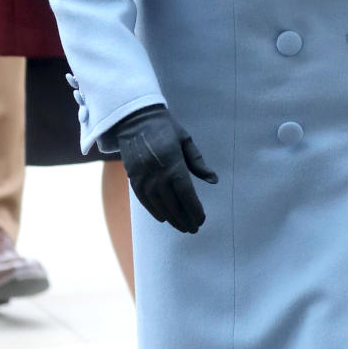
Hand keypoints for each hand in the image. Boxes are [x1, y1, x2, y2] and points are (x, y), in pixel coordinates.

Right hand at [106, 105, 216, 233]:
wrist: (134, 119)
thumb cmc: (165, 128)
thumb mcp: (186, 140)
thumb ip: (198, 162)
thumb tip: (213, 180)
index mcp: (173, 163)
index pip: (186, 194)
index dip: (194, 209)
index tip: (202, 219)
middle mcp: (157, 174)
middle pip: (174, 204)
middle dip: (185, 218)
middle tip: (194, 229)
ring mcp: (143, 178)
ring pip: (160, 206)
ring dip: (172, 218)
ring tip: (182, 227)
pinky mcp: (133, 179)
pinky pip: (145, 201)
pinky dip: (155, 211)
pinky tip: (164, 218)